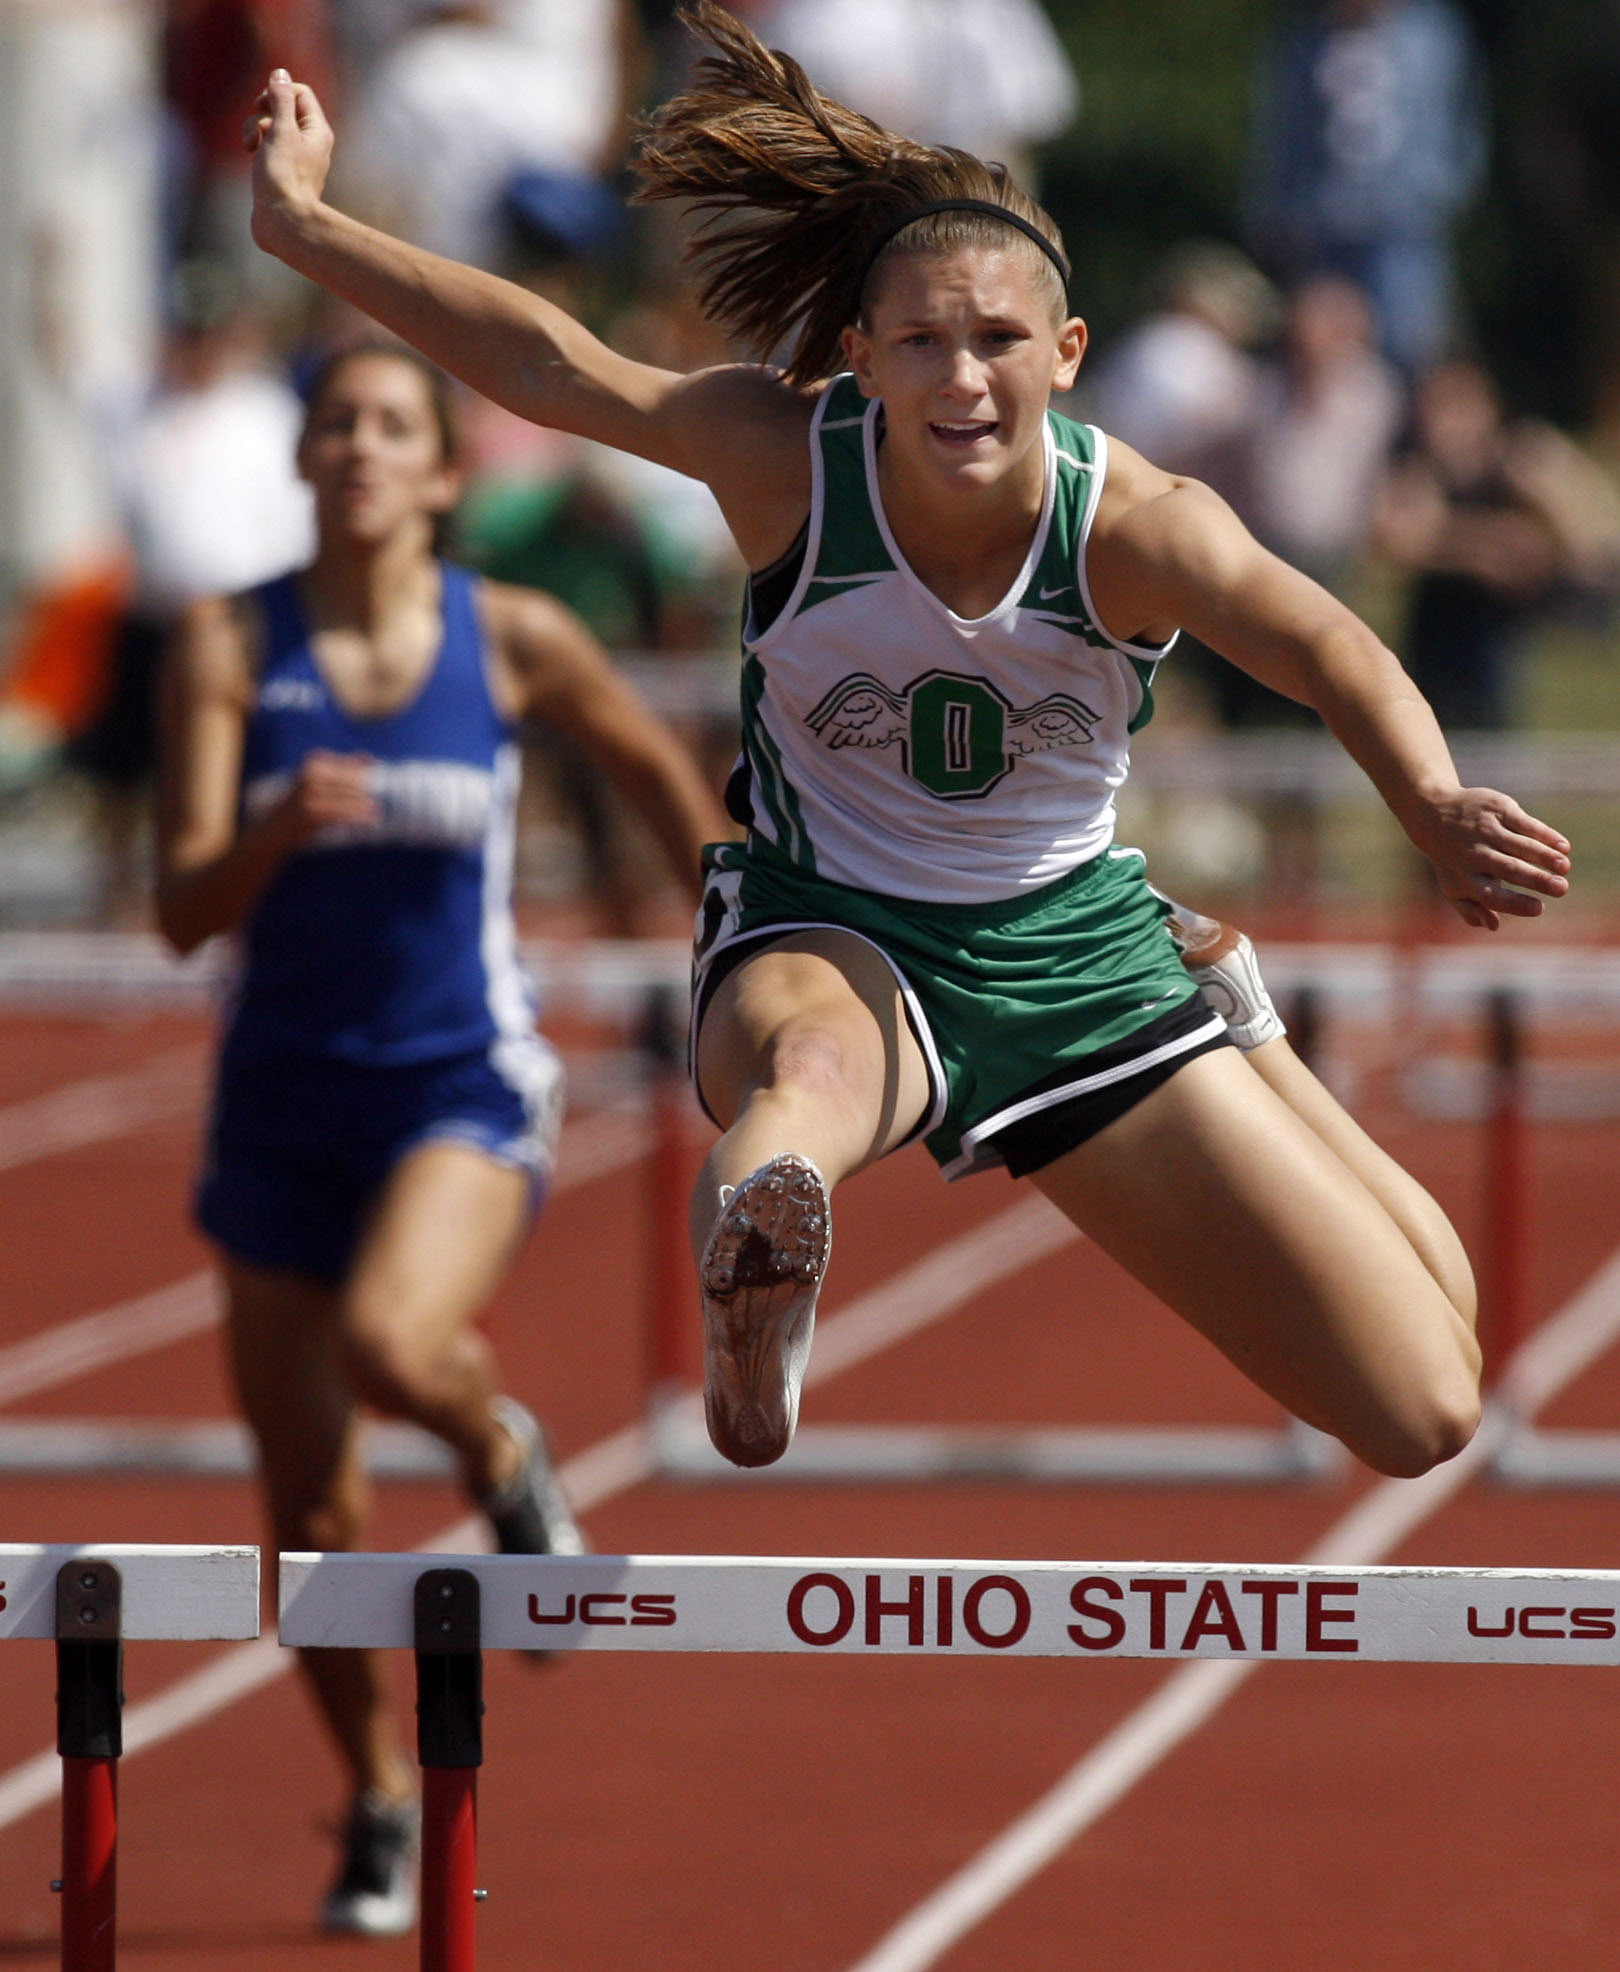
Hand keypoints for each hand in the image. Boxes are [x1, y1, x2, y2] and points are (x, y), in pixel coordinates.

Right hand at [244, 68, 333, 250]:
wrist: (283, 223)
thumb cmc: (283, 176)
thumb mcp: (280, 130)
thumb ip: (280, 99)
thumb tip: (280, 74)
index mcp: (317, 130)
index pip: (300, 92)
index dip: (278, 91)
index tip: (262, 105)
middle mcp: (311, 143)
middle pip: (283, 108)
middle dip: (261, 113)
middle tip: (255, 130)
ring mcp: (297, 158)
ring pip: (271, 127)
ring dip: (254, 130)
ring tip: (248, 148)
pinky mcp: (282, 171)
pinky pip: (268, 147)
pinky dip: (257, 147)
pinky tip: (250, 157)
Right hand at [262, 751, 378, 847]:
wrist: (272, 830)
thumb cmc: (301, 804)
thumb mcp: (318, 780)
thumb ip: (344, 768)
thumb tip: (371, 758)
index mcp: (314, 761)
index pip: (352, 766)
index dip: (367, 776)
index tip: (380, 784)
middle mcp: (311, 773)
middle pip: (354, 781)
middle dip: (368, 792)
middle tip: (378, 803)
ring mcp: (310, 793)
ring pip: (351, 797)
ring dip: (366, 806)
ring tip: (377, 812)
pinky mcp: (312, 812)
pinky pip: (344, 813)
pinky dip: (359, 817)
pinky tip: (370, 821)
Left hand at [1408, 785, 1571, 930]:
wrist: (1433, 813)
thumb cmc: (1453, 860)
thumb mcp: (1454, 887)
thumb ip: (1471, 910)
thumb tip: (1493, 927)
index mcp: (1464, 878)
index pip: (1490, 895)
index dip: (1514, 903)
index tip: (1539, 908)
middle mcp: (1474, 854)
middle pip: (1509, 868)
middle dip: (1536, 879)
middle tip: (1561, 889)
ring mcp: (1485, 829)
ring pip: (1520, 845)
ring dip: (1545, 856)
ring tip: (1564, 868)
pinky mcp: (1497, 809)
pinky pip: (1525, 823)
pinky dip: (1545, 835)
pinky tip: (1563, 847)